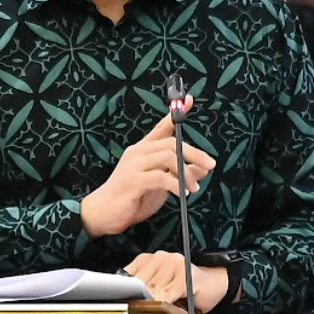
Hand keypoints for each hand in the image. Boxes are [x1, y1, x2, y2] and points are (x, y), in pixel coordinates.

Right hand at [80, 95, 215, 236]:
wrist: (103, 214)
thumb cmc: (132, 199)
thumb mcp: (161, 185)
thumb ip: (179, 175)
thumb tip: (203, 168)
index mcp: (143, 150)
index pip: (162, 128)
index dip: (175, 114)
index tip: (189, 100)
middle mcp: (138, 152)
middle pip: (172, 143)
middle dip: (195, 153)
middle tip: (210, 165)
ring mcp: (134, 165)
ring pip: (168, 157)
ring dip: (186, 172)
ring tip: (193, 188)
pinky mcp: (133, 180)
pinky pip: (161, 177)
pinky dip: (176, 184)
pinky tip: (182, 193)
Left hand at [123, 251, 228, 313]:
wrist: (214, 283)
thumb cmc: (185, 287)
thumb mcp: (161, 286)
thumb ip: (145, 290)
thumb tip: (125, 301)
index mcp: (149, 259)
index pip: (129, 273)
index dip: (123, 289)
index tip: (117, 300)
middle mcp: (161, 258)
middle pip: (140, 282)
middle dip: (137, 298)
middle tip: (132, 310)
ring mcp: (174, 264)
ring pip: (154, 288)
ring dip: (150, 301)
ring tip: (149, 310)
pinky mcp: (186, 275)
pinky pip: (170, 291)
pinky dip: (164, 301)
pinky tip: (163, 306)